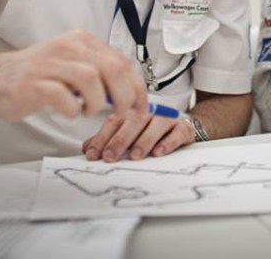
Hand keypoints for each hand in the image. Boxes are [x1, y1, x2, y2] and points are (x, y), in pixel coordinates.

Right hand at [0, 30, 148, 121]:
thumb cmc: (37, 76)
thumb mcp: (72, 65)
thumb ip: (99, 74)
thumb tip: (131, 95)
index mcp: (81, 41)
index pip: (122, 61)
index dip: (137, 87)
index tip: (142, 107)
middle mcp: (68, 47)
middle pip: (112, 68)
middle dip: (124, 97)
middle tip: (121, 114)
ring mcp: (50, 63)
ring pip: (92, 79)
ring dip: (97, 102)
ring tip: (87, 110)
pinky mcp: (34, 83)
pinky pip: (64, 97)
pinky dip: (71, 109)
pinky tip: (67, 111)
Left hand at [82, 113, 196, 161]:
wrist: (183, 129)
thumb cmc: (152, 134)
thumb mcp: (129, 136)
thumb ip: (108, 140)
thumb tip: (87, 148)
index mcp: (132, 115)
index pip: (114, 122)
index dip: (102, 137)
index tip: (93, 154)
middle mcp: (148, 115)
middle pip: (133, 123)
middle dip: (120, 140)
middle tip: (110, 156)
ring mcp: (166, 120)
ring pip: (155, 126)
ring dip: (143, 141)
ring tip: (135, 155)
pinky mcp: (183, 128)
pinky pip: (176, 133)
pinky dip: (168, 142)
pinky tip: (159, 152)